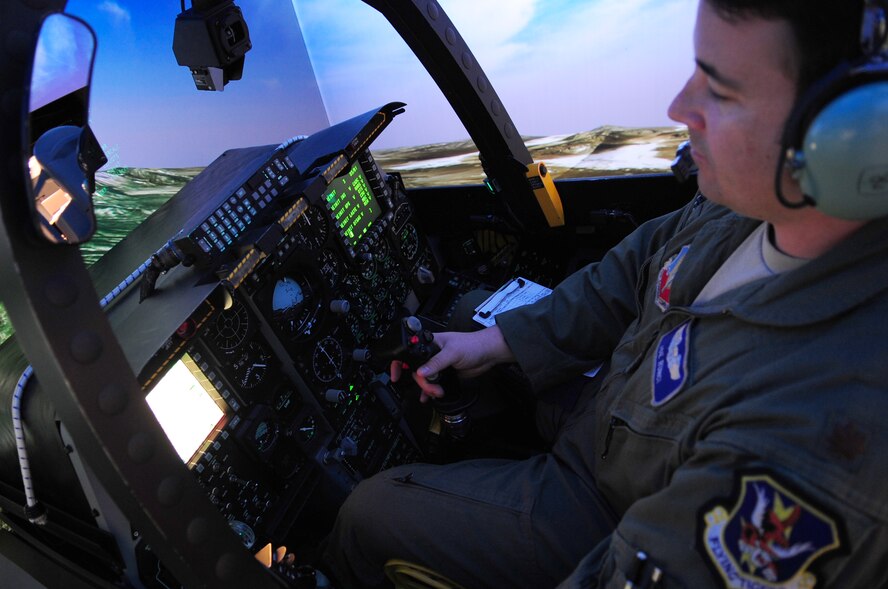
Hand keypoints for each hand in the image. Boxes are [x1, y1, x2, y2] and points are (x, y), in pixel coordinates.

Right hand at [390, 326, 514, 402]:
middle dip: (422, 382)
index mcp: (430, 343)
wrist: (488, 354)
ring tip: (436, 393)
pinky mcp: (446, 374)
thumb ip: (436, 363)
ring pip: (425, 379)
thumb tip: (421, 372)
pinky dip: (429, 391)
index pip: (409, 351)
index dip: (400, 363)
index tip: (396, 376)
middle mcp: (432, 353)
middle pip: (417, 370)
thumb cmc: (473, 344)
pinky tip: (428, 397)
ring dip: (427, 388)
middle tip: (432, 388)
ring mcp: (438, 365)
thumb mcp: (452, 352)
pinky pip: (433, 384)